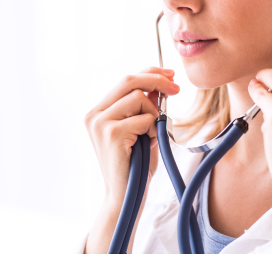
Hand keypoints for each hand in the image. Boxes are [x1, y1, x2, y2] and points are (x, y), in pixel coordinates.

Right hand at [84, 67, 179, 204]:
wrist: (125, 198)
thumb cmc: (135, 167)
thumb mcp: (142, 131)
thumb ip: (145, 108)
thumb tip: (158, 87)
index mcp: (98, 112)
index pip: (124, 81)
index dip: (149, 73)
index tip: (170, 75)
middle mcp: (94, 115)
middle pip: (128, 80)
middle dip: (157, 80)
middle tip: (177, 88)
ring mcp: (100, 123)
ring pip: (138, 98)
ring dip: (154, 115)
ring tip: (150, 136)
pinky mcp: (111, 133)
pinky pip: (144, 118)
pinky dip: (152, 130)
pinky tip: (147, 145)